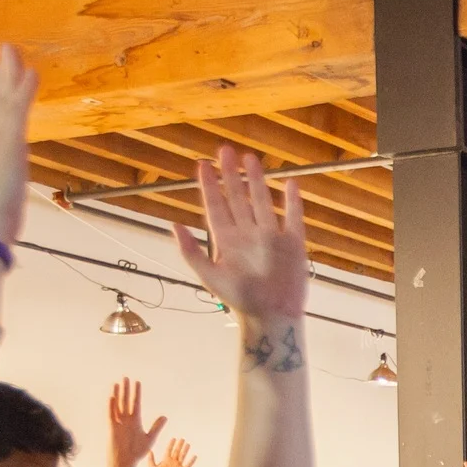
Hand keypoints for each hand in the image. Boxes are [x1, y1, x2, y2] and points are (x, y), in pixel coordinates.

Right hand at [107, 378, 164, 466]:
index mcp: (135, 421)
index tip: (138, 382)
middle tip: (126, 377)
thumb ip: (156, 427)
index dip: (137, 393)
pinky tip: (112, 397)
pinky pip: (111, 415)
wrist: (125, 462)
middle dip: (127, 389)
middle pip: (126, 401)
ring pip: (118, 405)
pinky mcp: (112, 428)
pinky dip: (111, 406)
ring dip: (118, 394)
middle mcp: (126, 420)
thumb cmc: (136, 452)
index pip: (136, 403)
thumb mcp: (149, 438)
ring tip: (118, 383)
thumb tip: (164, 417)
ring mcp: (118, 423)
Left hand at [146, 437, 194, 466]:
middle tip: (182, 439)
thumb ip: (151, 459)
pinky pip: (188, 465)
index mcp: (166, 460)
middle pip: (177, 451)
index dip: (171, 444)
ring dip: (185, 450)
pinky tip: (194, 456)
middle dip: (179, 445)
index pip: (169, 450)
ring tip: (188, 444)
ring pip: (182, 456)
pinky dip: (191, 461)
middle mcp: (172, 462)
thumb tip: (149, 451)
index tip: (173, 438)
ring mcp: (178, 466)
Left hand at [174, 146, 308, 329]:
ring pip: (262, 201)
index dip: (209, 185)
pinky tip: (290, 184)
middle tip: (225, 150)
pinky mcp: (293, 244)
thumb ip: (191, 251)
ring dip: (257, 180)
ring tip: (250, 158)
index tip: (202, 164)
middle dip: (231, 174)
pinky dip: (292, 202)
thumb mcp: (208, 275)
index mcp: (226, 240)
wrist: (270, 317)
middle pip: (238, 197)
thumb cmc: (239, 299)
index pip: (215, 206)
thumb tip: (173, 224)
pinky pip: (293, 218)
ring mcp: (271, 236)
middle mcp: (247, 234)